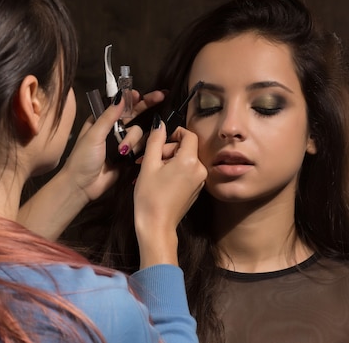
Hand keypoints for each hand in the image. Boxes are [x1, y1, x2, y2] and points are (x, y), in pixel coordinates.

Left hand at [18, 90, 164, 238]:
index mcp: (102, 121)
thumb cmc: (82, 159)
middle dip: (147, 105)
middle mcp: (113, 129)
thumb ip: (108, 116)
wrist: (82, 186)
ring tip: (122, 152)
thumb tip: (121, 96)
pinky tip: (132, 154)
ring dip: (133, 140)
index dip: (132, 98)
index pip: (120, 105)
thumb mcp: (94, 135)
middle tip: (161, 96)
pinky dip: (140, 149)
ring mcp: (123, 143)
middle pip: (135, 114)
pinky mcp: (129, 157)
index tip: (141, 94)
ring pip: (139, 132)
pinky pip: (142, 147)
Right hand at [133, 116, 205, 267]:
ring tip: (151, 169)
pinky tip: (159, 179)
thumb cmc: (150, 196)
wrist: (157, 226)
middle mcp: (200, 170)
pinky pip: (187, 172)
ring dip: (169, 160)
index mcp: (189, 161)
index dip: (175, 133)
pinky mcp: (196, 190)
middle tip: (149, 158)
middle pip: (186, 148)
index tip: (161, 139)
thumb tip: (159, 123)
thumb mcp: (149, 165)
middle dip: (168, 149)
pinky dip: (174, 170)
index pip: (189, 135)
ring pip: (186, 160)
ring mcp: (200, 181)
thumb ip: (155, 141)